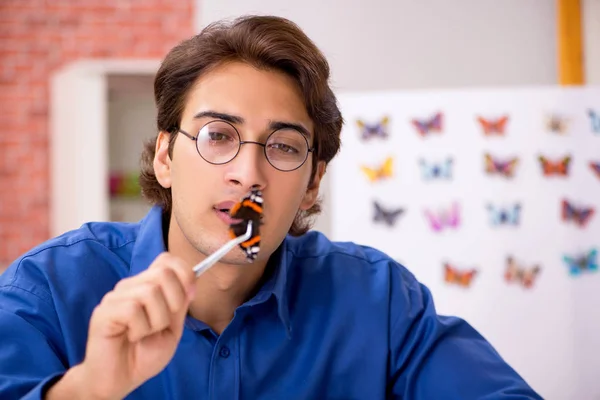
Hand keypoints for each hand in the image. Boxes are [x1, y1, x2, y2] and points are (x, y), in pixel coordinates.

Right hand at [69, 252, 195, 399]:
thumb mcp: (172, 327)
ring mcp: (115, 297)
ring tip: (143, 334)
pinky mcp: (104, 312)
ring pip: (150, 292)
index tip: (187, 298)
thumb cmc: (144, 354)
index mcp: (146, 286)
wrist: (121, 379)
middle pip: (163, 273)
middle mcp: (130, 286)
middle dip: (174, 302)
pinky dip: (140, 329)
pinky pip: (133, 310)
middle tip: (161, 325)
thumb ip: (180, 302)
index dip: (184, 274)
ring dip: (156, 321)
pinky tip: (131, 336)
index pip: (166, 260)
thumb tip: (192, 278)